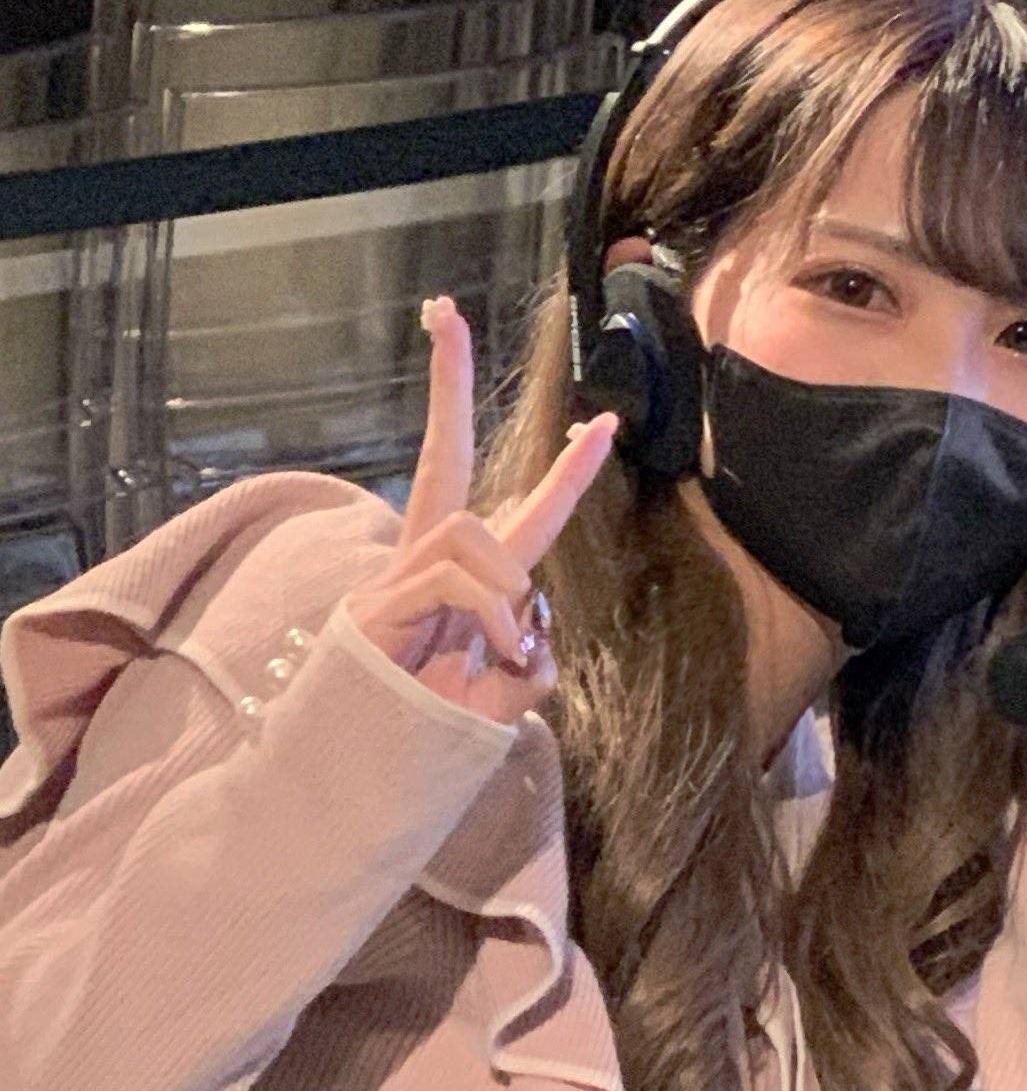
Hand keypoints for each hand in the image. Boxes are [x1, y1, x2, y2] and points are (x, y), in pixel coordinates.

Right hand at [344, 298, 616, 721]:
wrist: (363, 780)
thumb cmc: (434, 735)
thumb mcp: (507, 692)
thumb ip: (530, 651)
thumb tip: (531, 622)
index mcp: (460, 582)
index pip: (507, 509)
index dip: (560, 469)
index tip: (598, 421)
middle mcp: (422, 565)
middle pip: (442, 458)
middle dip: (446, 383)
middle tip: (443, 311)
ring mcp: (392, 581)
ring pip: (474, 536)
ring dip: (505, 597)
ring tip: (493, 657)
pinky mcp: (376, 607)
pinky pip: (458, 583)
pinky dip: (490, 620)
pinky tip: (484, 657)